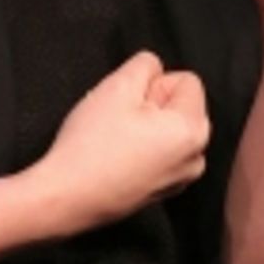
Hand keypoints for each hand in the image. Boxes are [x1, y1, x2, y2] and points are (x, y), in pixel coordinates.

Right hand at [34, 51, 210, 231]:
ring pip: (169, 131)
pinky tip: (117, 157)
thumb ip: (144, 65)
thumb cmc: (91, 145)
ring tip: (117, 140)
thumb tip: (154, 68)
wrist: (67, 197)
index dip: (154, 83)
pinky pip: (160, 155)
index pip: (186, 81)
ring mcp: (181, 179)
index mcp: (193, 130)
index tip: (130, 102)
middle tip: (120, 120)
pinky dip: (143, 150)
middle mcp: (196, 157)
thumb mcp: (117, 86)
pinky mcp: (162, 191)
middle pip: (180, 107)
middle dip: (153, 105)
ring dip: (147, 127)